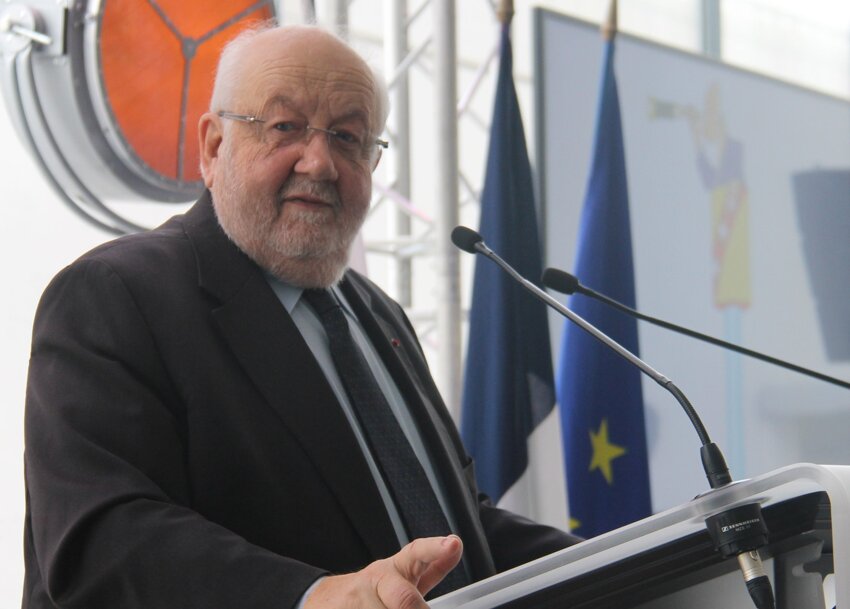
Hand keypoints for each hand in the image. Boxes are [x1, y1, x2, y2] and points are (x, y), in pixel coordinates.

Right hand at [304, 535, 462, 608]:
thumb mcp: (402, 577)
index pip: (418, 552)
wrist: (326, 601)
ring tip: (384, 608)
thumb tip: (456, 547)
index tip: (453, 544)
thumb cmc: (372, 592)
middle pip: (405, 599)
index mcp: (396, 568)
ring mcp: (358, 599)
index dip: (436, 548)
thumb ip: (431, 568)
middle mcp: (378, 580)